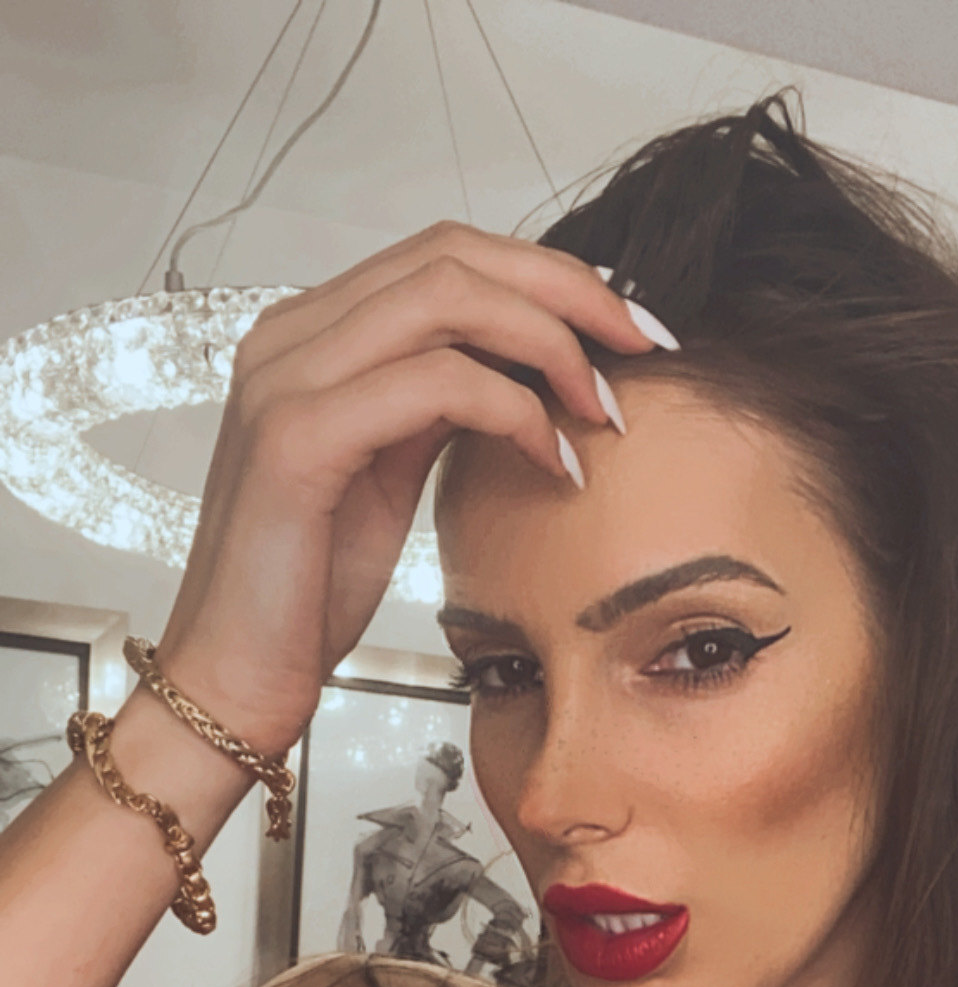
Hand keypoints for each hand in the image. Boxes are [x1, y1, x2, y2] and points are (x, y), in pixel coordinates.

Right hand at [154, 226, 660, 755]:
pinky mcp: (298, 436)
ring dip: (550, 343)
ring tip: (605, 407)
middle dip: (567, 292)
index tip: (625, 328)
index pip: (443, 258)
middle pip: (453, 256)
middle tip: (644, 344)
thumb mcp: (385, 477)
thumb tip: (516, 366)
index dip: (547, 277)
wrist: (234, 679)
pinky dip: (515, 411)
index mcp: (308, 337)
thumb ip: (432, 407)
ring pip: (448, 299)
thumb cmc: (306, 596)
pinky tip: (556, 461)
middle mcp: (289, 337)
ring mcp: (286, 379)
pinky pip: (436, 383)